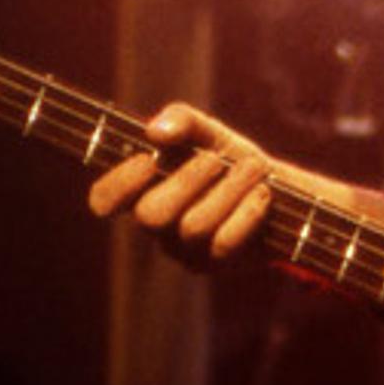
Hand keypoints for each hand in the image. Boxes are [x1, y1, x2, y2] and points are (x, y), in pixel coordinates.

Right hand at [83, 103, 282, 268]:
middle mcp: (156, 224)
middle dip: (188, 180)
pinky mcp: (213, 263)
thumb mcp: (210, 132)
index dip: (118, 184)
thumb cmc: (231, 160)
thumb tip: (156, 131)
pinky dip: (248, 212)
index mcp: (142, 189)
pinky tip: (261, 194)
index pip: (103, 199)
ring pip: (194, 227)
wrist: (280, 191)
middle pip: (151, 215)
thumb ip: (183, 120)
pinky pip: (224, 243)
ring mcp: (182, 249)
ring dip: (230, 189)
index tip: (147, 159)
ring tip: (253, 169)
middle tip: (215, 160)